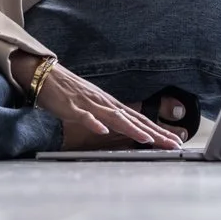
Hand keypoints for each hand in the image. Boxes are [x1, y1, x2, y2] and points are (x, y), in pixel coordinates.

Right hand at [16, 54, 182, 149]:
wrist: (45, 75)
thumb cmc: (68, 92)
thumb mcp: (93, 105)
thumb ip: (108, 116)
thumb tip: (123, 127)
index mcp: (110, 104)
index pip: (139, 118)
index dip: (158, 130)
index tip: (174, 141)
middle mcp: (105, 103)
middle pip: (134, 119)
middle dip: (155, 132)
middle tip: (173, 144)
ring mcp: (89, 104)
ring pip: (115, 117)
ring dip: (132, 128)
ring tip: (148, 139)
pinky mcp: (71, 107)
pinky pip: (84, 116)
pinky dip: (94, 123)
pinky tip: (102, 130)